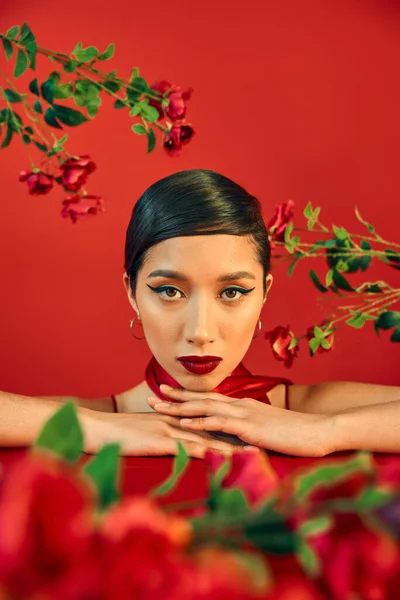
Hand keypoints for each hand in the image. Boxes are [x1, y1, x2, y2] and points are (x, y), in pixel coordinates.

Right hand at [84, 410, 256, 457]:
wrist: (98, 428)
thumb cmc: (119, 434)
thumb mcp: (146, 433)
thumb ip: (164, 435)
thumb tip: (178, 444)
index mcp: (175, 418)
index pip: (208, 422)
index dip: (231, 428)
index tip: (252, 433)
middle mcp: (177, 421)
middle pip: (215, 429)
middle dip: (239, 436)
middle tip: (265, 441)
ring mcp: (170, 430)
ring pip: (208, 438)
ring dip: (232, 446)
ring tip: (256, 452)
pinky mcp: (161, 441)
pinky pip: (189, 448)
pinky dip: (208, 454)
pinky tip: (224, 460)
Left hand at [147, 385, 333, 456]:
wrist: (319, 430)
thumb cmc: (296, 433)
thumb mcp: (269, 429)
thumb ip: (252, 429)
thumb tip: (238, 436)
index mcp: (244, 406)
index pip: (211, 399)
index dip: (189, 397)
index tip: (170, 394)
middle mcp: (241, 405)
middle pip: (202, 399)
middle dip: (177, 397)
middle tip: (154, 395)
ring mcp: (244, 414)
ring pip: (204, 408)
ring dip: (179, 407)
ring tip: (158, 406)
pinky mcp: (249, 427)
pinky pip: (219, 423)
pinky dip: (198, 423)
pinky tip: (182, 425)